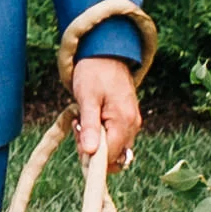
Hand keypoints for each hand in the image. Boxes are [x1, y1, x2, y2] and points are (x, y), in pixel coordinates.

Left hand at [73, 55, 140, 173]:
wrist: (105, 55)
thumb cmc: (94, 74)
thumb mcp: (87, 98)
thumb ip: (90, 126)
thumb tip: (89, 153)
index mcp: (124, 122)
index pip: (109, 157)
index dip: (90, 155)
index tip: (78, 136)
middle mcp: (132, 125)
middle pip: (113, 156)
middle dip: (92, 149)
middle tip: (79, 127)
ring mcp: (132, 123)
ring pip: (114, 149)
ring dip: (96, 142)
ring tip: (84, 120)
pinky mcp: (128, 120)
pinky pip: (115, 138)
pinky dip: (101, 135)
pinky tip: (91, 120)